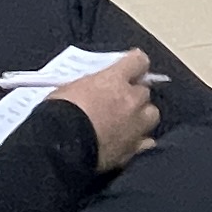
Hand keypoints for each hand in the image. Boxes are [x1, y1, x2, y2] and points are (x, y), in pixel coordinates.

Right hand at [51, 49, 160, 170]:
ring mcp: (135, 126)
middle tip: (122, 100)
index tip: (131, 66)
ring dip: (142, 115)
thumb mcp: (71, 87)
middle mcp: (131, 100)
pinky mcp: (133, 149)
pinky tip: (130, 142)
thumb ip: (92, 85)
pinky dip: (140, 140)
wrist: (60, 146)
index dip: (135, 63)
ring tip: (130, 121)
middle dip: (135, 94)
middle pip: (145, 91)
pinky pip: (146, 142)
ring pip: (152, 115)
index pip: (138, 62)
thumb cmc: (59, 111)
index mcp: (115, 80)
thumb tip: (95, 88)